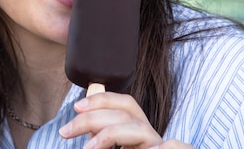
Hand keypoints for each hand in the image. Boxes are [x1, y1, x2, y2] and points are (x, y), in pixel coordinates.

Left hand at [58, 92, 194, 148]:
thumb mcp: (108, 148)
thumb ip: (100, 142)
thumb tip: (74, 129)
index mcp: (138, 137)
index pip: (125, 105)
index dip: (102, 100)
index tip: (76, 107)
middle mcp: (152, 141)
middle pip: (128, 114)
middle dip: (94, 117)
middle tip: (66, 132)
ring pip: (141, 130)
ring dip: (111, 133)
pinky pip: (176, 147)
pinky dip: (167, 148)